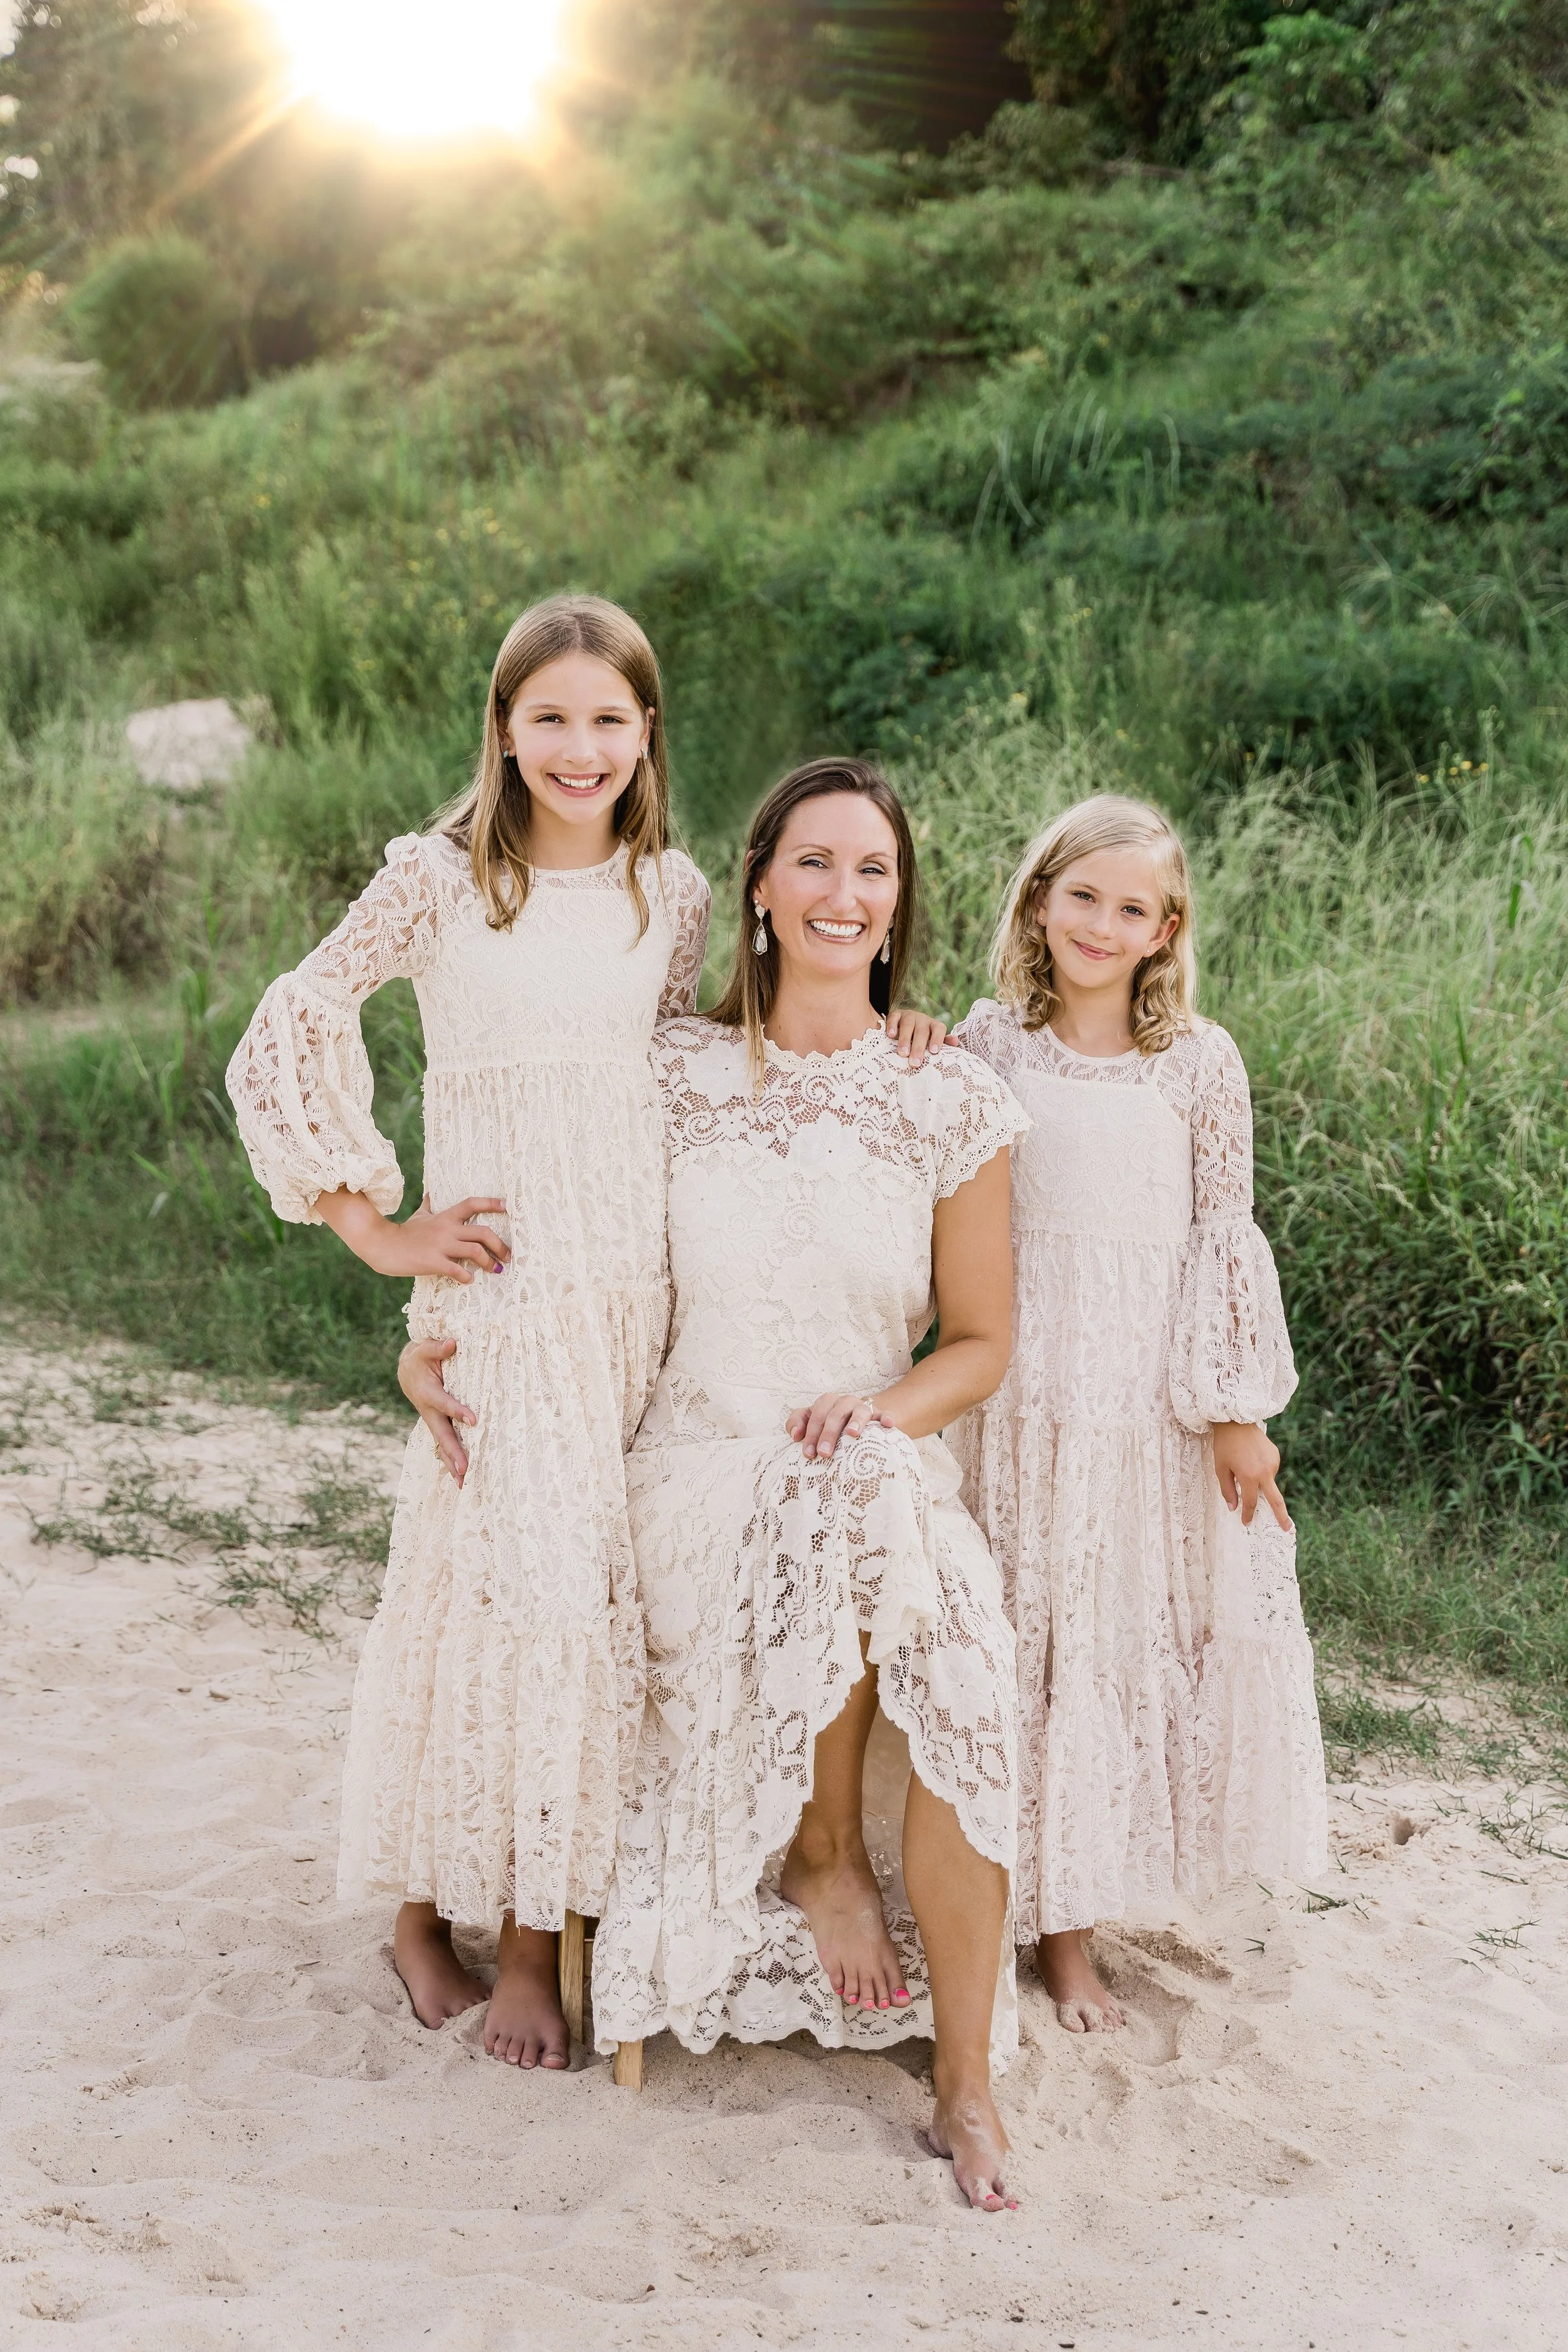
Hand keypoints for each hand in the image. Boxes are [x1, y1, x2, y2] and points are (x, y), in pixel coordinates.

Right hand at [370, 1194, 509, 1281]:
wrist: (382, 1245)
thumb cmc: (404, 1232)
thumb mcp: (419, 1215)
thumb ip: (429, 1206)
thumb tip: (431, 1193)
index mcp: (445, 1217)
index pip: (472, 1204)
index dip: (491, 1203)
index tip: (507, 1207)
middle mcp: (446, 1229)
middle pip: (483, 1232)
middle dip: (500, 1245)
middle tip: (508, 1256)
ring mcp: (440, 1246)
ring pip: (475, 1251)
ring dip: (489, 1262)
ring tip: (495, 1270)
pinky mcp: (433, 1262)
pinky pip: (457, 1270)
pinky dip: (467, 1277)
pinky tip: (469, 1280)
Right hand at [399, 1337, 475, 1483]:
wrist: (407, 1369)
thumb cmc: (418, 1357)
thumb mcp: (424, 1348)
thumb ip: (436, 1347)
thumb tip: (452, 1343)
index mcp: (427, 1393)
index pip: (444, 1404)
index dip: (457, 1411)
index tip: (473, 1420)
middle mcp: (429, 1411)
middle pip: (442, 1434)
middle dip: (453, 1453)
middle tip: (465, 1470)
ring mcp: (433, 1420)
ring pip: (442, 1444)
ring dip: (452, 1464)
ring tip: (464, 1484)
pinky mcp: (438, 1423)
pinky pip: (444, 1443)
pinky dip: (450, 1460)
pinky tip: (461, 1476)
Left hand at [785, 1391, 894, 1460]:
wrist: (855, 1421)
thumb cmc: (829, 1426)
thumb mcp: (810, 1422)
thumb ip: (796, 1423)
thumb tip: (795, 1435)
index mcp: (827, 1402)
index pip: (816, 1414)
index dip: (811, 1433)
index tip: (808, 1454)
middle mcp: (845, 1402)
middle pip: (835, 1414)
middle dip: (828, 1433)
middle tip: (824, 1453)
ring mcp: (863, 1408)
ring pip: (860, 1410)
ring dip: (856, 1421)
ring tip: (852, 1433)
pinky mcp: (879, 1416)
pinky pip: (884, 1414)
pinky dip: (886, 1417)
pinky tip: (887, 1424)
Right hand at [885, 1008, 946, 1069]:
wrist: (904, 1026)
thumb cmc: (923, 1039)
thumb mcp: (933, 1041)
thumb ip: (943, 1042)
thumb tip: (955, 1042)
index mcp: (933, 1026)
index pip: (939, 1029)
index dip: (937, 1039)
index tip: (934, 1052)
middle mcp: (922, 1019)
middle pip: (922, 1031)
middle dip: (918, 1047)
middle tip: (915, 1063)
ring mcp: (908, 1016)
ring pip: (908, 1025)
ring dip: (905, 1039)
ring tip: (903, 1054)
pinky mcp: (896, 1015)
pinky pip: (893, 1018)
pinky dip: (892, 1026)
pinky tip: (890, 1036)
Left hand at [1211, 1421, 1290, 1530]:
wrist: (1236, 1419)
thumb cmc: (1224, 1444)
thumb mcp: (1221, 1468)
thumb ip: (1228, 1490)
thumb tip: (1234, 1508)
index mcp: (1249, 1476)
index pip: (1251, 1502)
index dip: (1248, 1514)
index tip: (1246, 1523)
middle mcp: (1265, 1472)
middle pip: (1276, 1500)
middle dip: (1282, 1516)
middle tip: (1287, 1529)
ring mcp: (1273, 1463)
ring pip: (1268, 1482)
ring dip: (1260, 1483)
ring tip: (1244, 1465)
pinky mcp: (1275, 1456)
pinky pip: (1269, 1470)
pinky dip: (1261, 1472)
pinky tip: (1251, 1460)